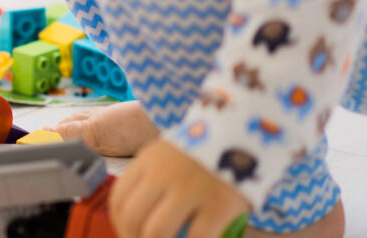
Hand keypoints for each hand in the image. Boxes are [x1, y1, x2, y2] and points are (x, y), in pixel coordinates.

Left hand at [110, 139, 249, 237]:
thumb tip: (134, 221)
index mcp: (149, 160)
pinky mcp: (218, 205)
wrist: (248, 138)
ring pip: (156, 231)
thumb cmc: (205, 155)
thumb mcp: (170, 157)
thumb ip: (152, 182)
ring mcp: (191, 188)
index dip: (120, 225)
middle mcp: (164, 173)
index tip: (130, 235)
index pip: (119, 199)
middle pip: (132, 218)